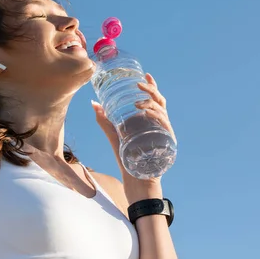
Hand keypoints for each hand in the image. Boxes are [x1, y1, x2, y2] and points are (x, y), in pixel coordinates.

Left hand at [92, 73, 174, 201]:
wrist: (136, 184)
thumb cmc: (127, 161)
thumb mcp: (114, 137)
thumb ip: (105, 121)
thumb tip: (93, 103)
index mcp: (148, 122)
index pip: (153, 100)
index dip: (151, 86)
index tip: (145, 74)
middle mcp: (158, 125)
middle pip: (160, 102)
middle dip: (152, 89)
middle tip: (139, 83)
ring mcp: (163, 134)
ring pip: (163, 111)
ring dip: (151, 102)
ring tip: (137, 101)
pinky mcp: (166, 143)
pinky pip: (164, 125)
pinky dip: (156, 116)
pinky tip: (145, 112)